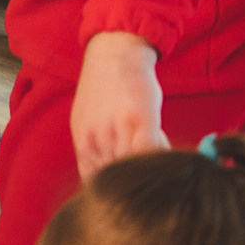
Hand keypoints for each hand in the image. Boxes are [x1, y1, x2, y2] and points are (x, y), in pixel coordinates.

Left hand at [71, 33, 168, 180]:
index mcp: (83, 144)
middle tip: (149, 162)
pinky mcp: (139, 121)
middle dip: (137, 178)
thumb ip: (97, 150)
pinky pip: (151, 153)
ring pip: (137, 167)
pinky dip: (161, 153)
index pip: (96, 184)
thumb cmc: (105, 89)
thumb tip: (109, 180)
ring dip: (151, 163)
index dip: (116, 190)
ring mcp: (116, 132)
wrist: (115, 53)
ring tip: (154, 141)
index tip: (131, 187)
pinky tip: (161, 137)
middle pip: (118, 180)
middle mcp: (96, 141)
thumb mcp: (89, 122)